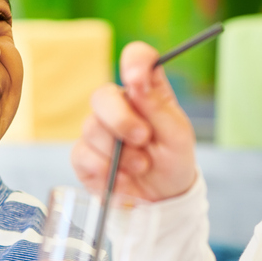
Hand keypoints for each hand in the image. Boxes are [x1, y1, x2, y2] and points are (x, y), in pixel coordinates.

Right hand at [72, 41, 197, 201]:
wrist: (162, 201)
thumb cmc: (173, 162)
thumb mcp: (178, 135)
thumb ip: (157, 107)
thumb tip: (137, 80)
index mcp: (146, 92)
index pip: (136, 59)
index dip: (134, 62)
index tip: (136, 78)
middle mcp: (118, 106)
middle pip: (102, 95)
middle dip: (121, 119)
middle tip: (142, 138)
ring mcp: (98, 130)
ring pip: (91, 127)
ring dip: (119, 152)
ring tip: (142, 166)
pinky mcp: (84, 156)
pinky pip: (83, 154)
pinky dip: (104, 169)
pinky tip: (123, 178)